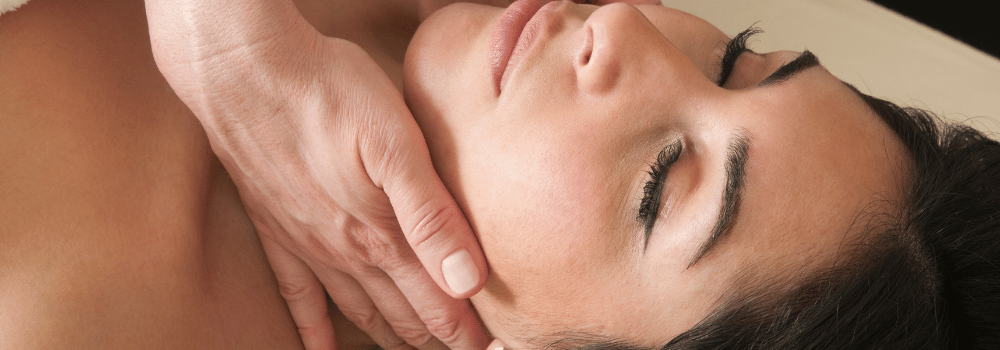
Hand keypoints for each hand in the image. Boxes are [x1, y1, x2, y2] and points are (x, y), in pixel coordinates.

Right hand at [143, 1, 488, 348]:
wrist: (244, 71)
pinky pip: (297, 297)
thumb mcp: (397, 145)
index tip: (490, 345)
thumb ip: (432, 216)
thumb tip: (467, 281)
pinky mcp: (276, 230)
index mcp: (381, 234)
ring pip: (358, 310)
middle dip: (435, 336)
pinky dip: (314, 330)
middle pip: (401, 312)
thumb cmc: (330, 94)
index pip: (435, 300)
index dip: (465, 329)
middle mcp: (345, 251)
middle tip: (462, 349)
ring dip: (389, 335)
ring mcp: (307, 245)